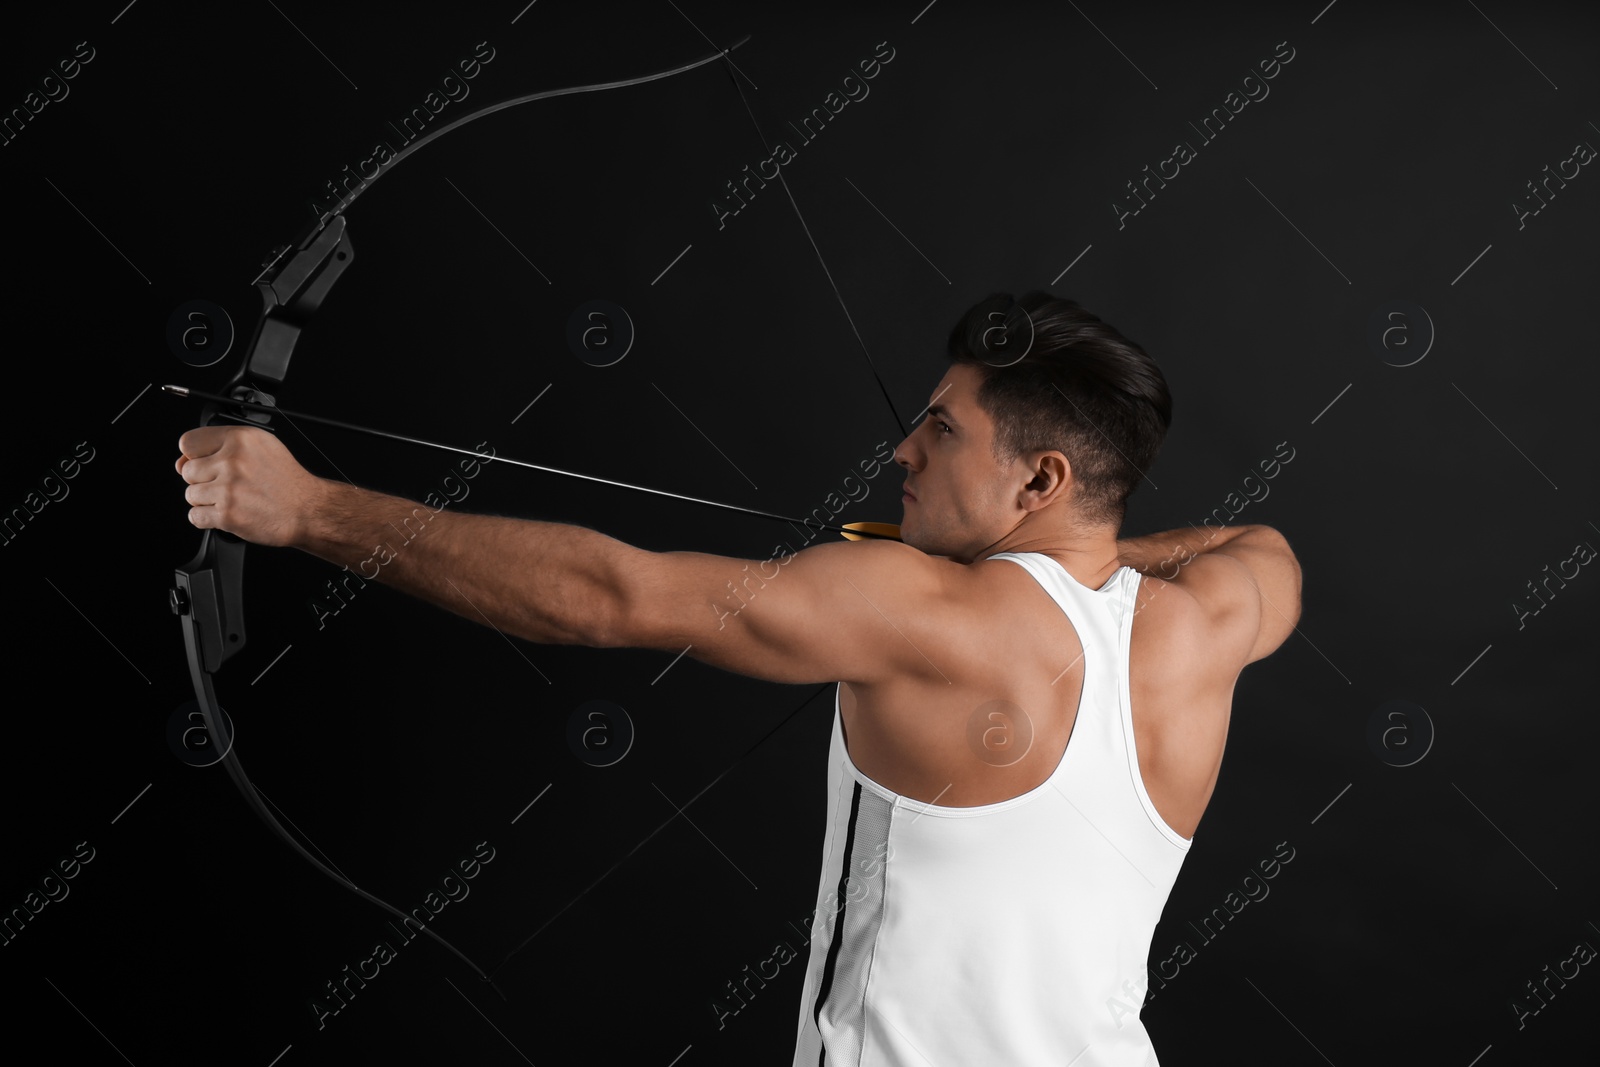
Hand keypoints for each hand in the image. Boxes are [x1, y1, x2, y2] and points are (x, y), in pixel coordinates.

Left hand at [176, 426, 324, 546]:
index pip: (189, 443)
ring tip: (234, 500)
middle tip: (230, 485)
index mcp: (241, 439)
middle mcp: (233, 461)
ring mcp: (229, 489)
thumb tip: (181, 463)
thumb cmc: (286, 481)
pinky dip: (207, 519)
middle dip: (204, 481)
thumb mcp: (261, 447)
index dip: (195, 456)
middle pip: (188, 472)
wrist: (307, 510)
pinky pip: (195, 517)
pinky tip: (229, 513)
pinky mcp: (227, 514)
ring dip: (207, 501)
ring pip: (190, 495)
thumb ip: (221, 446)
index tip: (207, 465)